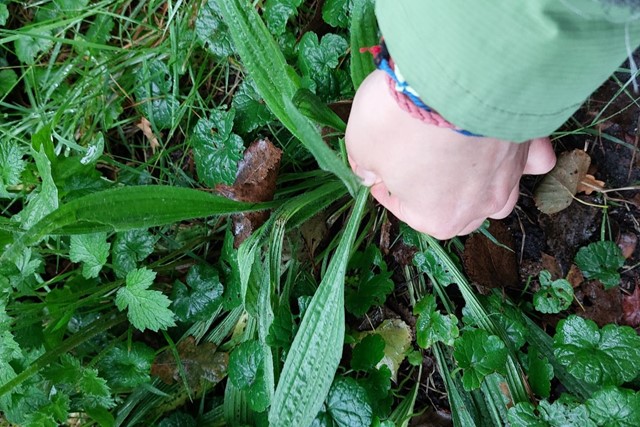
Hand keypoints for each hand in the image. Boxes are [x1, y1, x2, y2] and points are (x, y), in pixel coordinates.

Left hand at [345, 70, 555, 239]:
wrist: (456, 75)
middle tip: (415, 169)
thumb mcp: (362, 145)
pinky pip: (533, 160)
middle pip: (459, 213)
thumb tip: (369, 172)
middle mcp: (480, 205)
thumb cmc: (403, 120)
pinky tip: (508, 143)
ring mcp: (509, 176)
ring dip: (480, 188)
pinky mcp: (529, 143)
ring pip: (500, 197)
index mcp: (437, 217)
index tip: (377, 169)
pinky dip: (522, 157)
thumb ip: (365, 166)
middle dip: (434, 196)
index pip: (406, 210)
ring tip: (462, 166)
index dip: (387, 188)